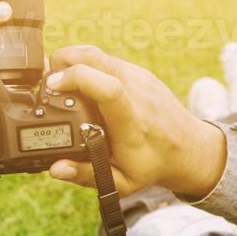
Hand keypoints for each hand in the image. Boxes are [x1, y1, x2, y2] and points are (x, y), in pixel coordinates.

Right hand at [44, 45, 226, 198]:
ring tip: (57, 84)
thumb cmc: (153, 165)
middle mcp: (137, 94)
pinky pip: (106, 59)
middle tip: (47, 84)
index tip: (52, 86)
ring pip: (98, 53)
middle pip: (96, 58)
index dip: (77, 79)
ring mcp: (139, 78)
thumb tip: (56, 169)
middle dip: (63, 62)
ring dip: (71, 60)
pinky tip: (78, 85)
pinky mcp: (139, 72)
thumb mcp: (122, 181)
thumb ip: (87, 175)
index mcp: (131, 123)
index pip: (109, 89)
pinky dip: (86, 65)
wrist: (190, 148)